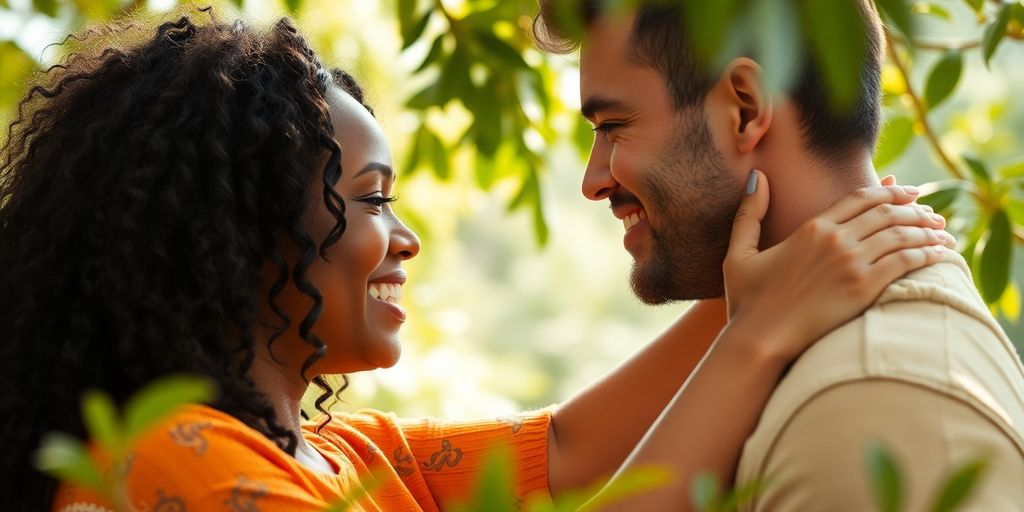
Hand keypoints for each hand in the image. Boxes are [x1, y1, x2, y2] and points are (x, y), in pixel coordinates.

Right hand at [722, 170, 953, 360]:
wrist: (760, 340)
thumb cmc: (747, 303)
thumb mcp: (739, 253)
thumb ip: (750, 213)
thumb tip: (760, 176)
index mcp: (811, 228)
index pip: (861, 199)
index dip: (890, 192)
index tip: (910, 192)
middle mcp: (835, 239)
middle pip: (888, 212)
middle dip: (917, 210)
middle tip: (934, 215)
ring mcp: (851, 263)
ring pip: (902, 234)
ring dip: (929, 230)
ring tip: (945, 234)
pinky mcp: (864, 288)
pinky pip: (906, 261)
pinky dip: (928, 253)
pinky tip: (942, 254)